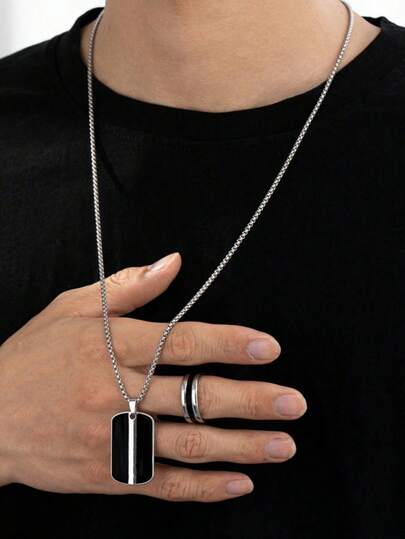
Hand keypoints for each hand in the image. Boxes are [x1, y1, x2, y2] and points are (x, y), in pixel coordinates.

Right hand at [0, 252, 306, 501]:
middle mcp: (117, 392)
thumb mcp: (72, 308)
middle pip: (195, 396)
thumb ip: (128, 288)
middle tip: (294, 403)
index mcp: (111, 346)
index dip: (230, 344)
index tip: (268, 348)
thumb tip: (174, 262)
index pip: (182, 342)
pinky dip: (204, 487)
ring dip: (241, 446)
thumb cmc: (32, 357)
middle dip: (250, 400)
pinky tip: (239, 483)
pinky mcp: (109, 474)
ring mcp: (114, 438)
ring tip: (283, 444)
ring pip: (188, 445)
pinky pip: (163, 485)